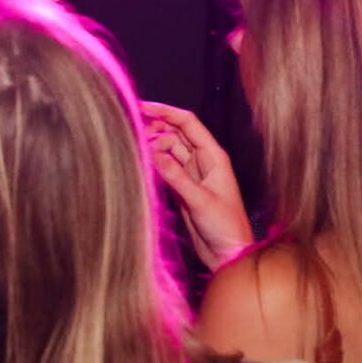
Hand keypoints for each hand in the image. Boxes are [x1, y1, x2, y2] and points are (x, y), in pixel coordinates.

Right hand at [142, 100, 251, 268]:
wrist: (229, 255)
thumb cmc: (226, 227)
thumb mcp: (201, 201)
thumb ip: (176, 177)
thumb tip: (152, 153)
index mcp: (213, 157)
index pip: (187, 123)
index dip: (165, 112)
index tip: (141, 107)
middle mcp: (202, 161)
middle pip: (174, 132)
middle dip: (154, 127)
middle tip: (132, 131)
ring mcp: (190, 174)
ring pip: (167, 149)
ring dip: (152, 146)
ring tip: (135, 150)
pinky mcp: (181, 188)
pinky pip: (164, 167)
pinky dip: (152, 163)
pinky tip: (141, 163)